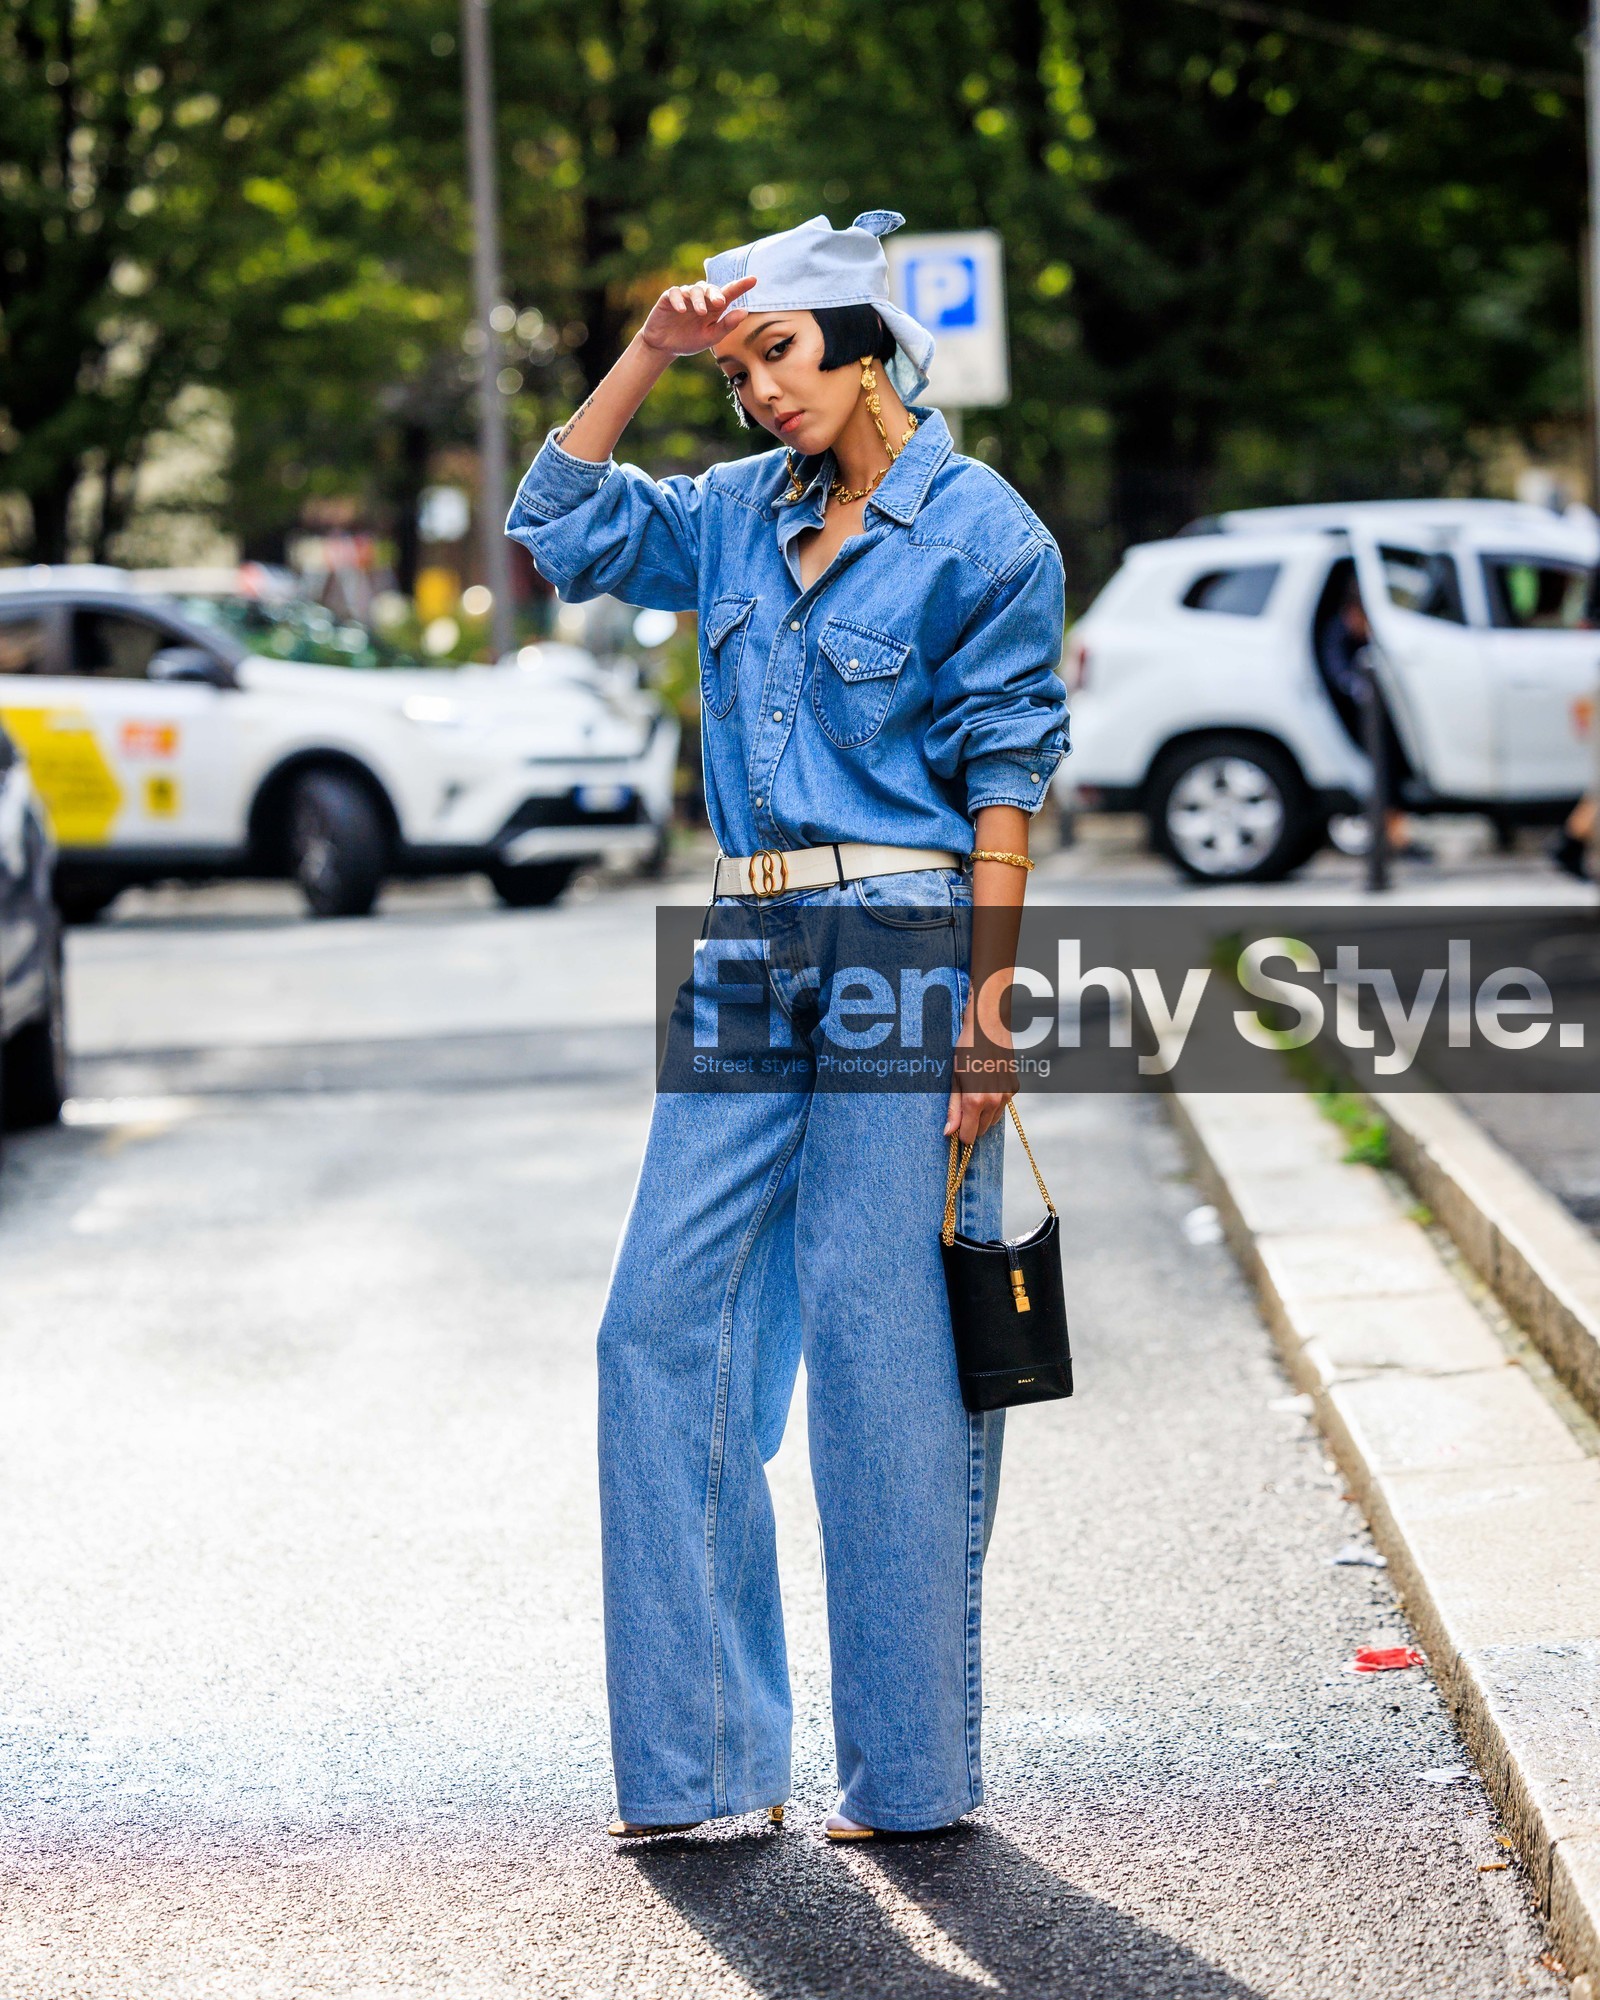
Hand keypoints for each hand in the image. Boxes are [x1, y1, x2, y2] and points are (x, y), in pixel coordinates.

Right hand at [638, 276, 756, 357]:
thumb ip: (726, 325)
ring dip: (698, 300)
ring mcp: (684, 297)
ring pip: (694, 289)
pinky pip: (674, 293)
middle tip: (720, 302)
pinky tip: (681, 310)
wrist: (664, 347)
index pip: (729, 293)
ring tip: (701, 312)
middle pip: (711, 288)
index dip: (741, 285)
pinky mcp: (668, 298)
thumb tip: (745, 311)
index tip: (754, 279)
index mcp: (714, 308)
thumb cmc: (689, 340)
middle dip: (716, 293)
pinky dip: (679, 300)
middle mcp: (700, 299)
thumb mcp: (710, 337)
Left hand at [944, 997, 1015, 1147]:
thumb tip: (949, 1133)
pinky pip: (1002, 1106)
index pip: (969, 1135)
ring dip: (983, 1116)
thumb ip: (953, 1108)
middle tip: (962, 1111)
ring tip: (974, 1095)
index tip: (955, 1129)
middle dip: (971, 1126)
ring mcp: (1007, 1096)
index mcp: (975, 1100)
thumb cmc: (966, 1050)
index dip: (961, 1135)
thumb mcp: (955, 1079)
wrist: (989, 1028)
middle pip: (982, 1130)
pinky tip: (986, 1087)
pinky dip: (993, 1104)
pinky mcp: (1014, 1089)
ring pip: (993, 1120)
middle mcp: (994, 1101)